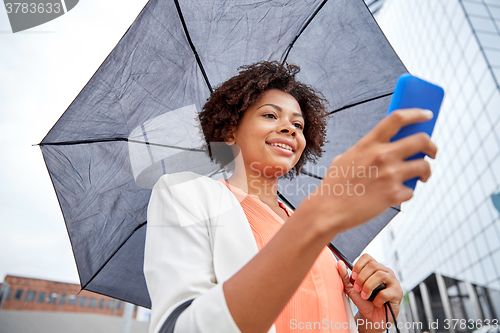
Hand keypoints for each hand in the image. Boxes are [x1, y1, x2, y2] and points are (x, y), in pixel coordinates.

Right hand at [308, 108, 437, 234]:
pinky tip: (394, 196)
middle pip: (421, 140)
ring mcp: (390, 175)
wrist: (328, 210)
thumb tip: (387, 147)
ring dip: (426, 172)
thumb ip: (366, 150)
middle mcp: (382, 155)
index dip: (417, 113)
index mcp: (369, 143)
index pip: (398, 118)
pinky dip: (406, 193)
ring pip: (424, 166)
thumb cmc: (335, 184)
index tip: (427, 115)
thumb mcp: (346, 158)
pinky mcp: (394, 195)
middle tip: (433, 152)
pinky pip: (411, 191)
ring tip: (422, 177)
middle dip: (432, 146)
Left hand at [338, 254, 402, 332]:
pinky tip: (376, 303)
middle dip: (361, 278)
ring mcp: (393, 281)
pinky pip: (386, 292)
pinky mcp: (398, 293)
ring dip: (368, 286)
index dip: (358, 266)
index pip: (367, 258)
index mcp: (375, 268)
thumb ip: (345, 277)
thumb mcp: (352, 288)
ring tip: (364, 296)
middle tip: (357, 289)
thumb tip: (340, 263)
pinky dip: (377, 299)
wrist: (371, 317)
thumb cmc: (364, 301)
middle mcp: (386, 272)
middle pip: (373, 265)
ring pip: (380, 275)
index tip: (353, 277)